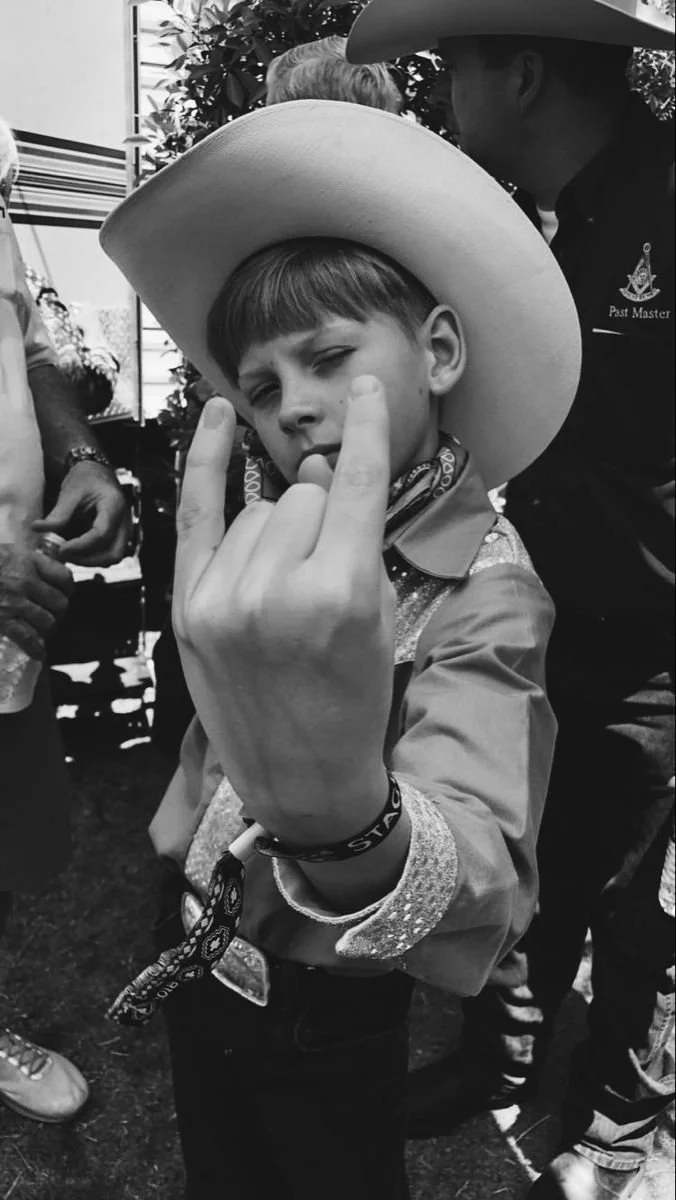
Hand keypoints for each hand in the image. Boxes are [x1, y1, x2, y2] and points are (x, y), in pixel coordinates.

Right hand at [0, 542, 73, 659]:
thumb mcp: (9, 550)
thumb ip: (30, 559)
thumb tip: (50, 567)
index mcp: (29, 561)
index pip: (64, 578)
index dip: (68, 589)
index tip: (64, 593)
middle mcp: (26, 582)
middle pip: (60, 603)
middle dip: (59, 613)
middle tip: (53, 616)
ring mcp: (15, 602)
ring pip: (48, 622)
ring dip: (49, 630)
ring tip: (46, 633)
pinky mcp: (3, 620)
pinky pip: (28, 638)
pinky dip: (36, 648)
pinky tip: (39, 653)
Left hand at [33, 461, 131, 565]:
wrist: (98, 473)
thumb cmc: (87, 479)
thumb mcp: (71, 492)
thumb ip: (59, 513)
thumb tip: (38, 528)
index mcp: (113, 505)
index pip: (101, 534)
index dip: (81, 546)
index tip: (61, 549)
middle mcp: (124, 521)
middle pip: (114, 553)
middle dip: (88, 560)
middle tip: (66, 555)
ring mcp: (124, 530)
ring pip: (113, 557)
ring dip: (91, 561)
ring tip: (69, 554)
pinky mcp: (118, 536)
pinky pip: (109, 554)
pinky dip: (93, 558)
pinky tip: (76, 551)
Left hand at [173, 376, 394, 842]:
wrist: (302, 777)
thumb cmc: (353, 701)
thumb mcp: (375, 619)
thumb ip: (352, 539)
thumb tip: (317, 467)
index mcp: (338, 595)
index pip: (355, 486)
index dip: (369, 430)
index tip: (373, 388)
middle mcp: (276, 589)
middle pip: (307, 498)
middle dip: (324, 520)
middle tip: (327, 573)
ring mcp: (223, 597)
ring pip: (264, 510)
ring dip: (283, 531)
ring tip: (290, 589)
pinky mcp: (188, 607)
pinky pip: (196, 513)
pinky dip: (207, 461)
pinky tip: (217, 416)